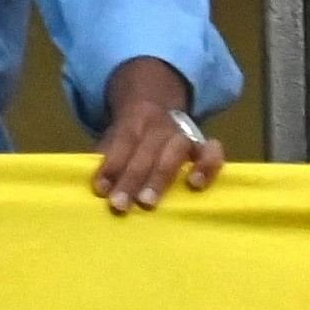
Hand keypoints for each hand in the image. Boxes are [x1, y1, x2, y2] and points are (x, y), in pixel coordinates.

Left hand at [90, 57, 221, 214]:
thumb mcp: (115, 138)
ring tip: (148, 203)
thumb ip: (108, 158)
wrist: (158, 103)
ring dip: (161, 177)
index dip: (112, 165)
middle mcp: (160, 125)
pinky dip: (207, 166)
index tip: (101, 190)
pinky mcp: (204, 145)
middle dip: (132, 178)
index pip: (122, 141)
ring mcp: (184, 134)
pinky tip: (196, 185)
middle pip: (146, 149)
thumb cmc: (132, 136)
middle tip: (120, 205)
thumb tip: (96, 189)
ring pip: (176, 149)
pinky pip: (213, 152)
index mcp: (134, 120)